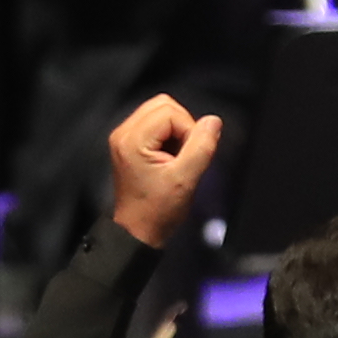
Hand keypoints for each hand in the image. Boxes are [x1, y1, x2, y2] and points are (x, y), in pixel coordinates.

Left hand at [103, 93, 224, 246]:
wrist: (138, 232)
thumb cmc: (157, 212)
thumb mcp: (186, 180)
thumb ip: (202, 147)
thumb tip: (213, 122)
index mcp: (132, 140)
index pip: (171, 112)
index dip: (188, 130)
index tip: (188, 157)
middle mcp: (124, 133)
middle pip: (163, 104)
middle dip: (182, 126)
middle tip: (183, 155)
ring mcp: (125, 138)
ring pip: (160, 112)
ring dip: (177, 131)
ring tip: (176, 158)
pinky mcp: (130, 144)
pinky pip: (155, 124)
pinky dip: (169, 136)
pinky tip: (169, 158)